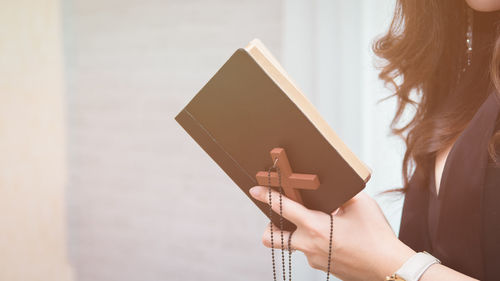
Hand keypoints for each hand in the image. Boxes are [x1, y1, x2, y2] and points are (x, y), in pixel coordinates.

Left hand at [249, 186, 415, 280]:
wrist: (389, 268)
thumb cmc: (377, 237)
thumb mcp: (361, 205)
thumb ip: (343, 192)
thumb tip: (334, 185)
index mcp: (316, 226)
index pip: (283, 208)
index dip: (267, 196)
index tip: (256, 190)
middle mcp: (309, 245)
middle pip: (271, 237)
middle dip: (269, 226)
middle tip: (280, 217)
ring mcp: (314, 259)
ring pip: (292, 245)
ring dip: (294, 234)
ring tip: (312, 223)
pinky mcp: (322, 266)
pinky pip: (309, 252)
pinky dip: (313, 241)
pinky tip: (331, 235)